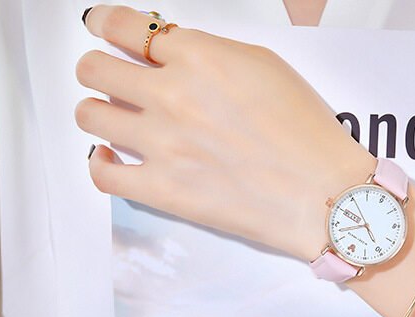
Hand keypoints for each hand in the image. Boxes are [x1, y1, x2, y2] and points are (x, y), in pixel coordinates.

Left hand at [76, 5, 376, 260]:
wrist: (325, 194)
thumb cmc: (310, 135)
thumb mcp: (268, 67)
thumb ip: (212, 52)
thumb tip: (173, 53)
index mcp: (201, 57)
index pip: (124, 26)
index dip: (105, 23)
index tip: (101, 27)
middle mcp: (173, 95)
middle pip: (95, 68)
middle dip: (99, 67)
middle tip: (110, 76)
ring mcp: (163, 144)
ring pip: (89, 114)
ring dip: (98, 110)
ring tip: (114, 116)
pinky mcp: (163, 189)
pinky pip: (101, 172)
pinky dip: (99, 161)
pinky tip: (110, 155)